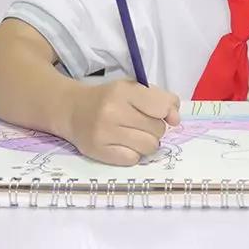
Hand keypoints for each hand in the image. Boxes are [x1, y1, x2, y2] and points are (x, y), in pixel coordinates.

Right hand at [64, 80, 179, 165]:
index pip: (161, 107)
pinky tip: (124, 145)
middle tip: (141, 123)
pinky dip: (133, 154)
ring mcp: (104, 133)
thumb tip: (176, 119)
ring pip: (148, 146)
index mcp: (124, 91)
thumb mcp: (134, 89)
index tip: (160, 113)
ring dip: (147, 142)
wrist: (73, 110)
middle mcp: (112, 111)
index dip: (166, 112)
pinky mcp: (98, 151)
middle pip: (157, 129)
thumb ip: (161, 99)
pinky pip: (133, 160)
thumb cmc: (110, 99)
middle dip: (155, 128)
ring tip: (135, 135)